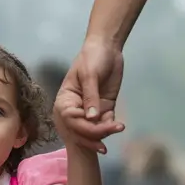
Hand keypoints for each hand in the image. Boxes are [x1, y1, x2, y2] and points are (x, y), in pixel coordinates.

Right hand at [57, 37, 125, 152]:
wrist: (107, 48)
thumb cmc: (92, 57)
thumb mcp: (90, 75)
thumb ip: (90, 97)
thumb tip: (91, 118)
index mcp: (65, 101)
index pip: (72, 120)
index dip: (84, 128)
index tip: (99, 130)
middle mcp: (76, 109)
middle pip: (82, 130)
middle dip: (95, 135)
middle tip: (111, 131)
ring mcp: (90, 110)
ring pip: (94, 129)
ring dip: (105, 132)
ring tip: (118, 127)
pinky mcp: (103, 109)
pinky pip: (105, 123)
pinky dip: (111, 126)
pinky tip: (118, 125)